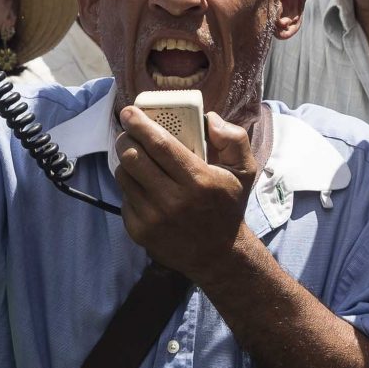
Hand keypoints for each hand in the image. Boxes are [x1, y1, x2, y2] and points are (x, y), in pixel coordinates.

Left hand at [115, 107, 254, 283]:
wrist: (219, 256)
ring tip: (137, 158)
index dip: (140, 124)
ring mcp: (153, 219)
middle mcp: (174, 201)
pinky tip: (145, 186)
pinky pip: (124, 197)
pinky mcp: (139, 232)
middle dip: (126, 138)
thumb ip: (234, 138)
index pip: (160, 145)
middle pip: (133, 157)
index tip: (129, 111)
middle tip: (129, 131)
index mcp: (199, 181)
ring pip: (124, 175)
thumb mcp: (244, 171)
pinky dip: (130, 186)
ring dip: (126, 161)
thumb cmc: (228, 206)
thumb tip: (209, 119)